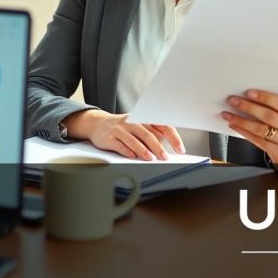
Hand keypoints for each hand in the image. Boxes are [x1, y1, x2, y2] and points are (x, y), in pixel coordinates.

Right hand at [62, 110, 184, 160]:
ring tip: (151, 159)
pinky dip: (127, 151)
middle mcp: (132, 122)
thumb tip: (167, 148)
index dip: (173, 137)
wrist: (96, 123)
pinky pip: (119, 145)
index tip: (180, 149)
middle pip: (148, 134)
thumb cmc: (122, 128)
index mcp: (143, 118)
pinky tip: (133, 157)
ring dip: (143, 150)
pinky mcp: (109, 137)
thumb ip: (152, 134)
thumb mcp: (138, 127)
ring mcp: (120, 129)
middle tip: (165, 157)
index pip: (162, 126)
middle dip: (158, 147)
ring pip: (134, 139)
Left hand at [220, 90, 277, 174]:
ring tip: (228, 113)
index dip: (265, 98)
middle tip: (232, 100)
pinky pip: (258, 141)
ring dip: (241, 120)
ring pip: (261, 129)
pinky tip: (234, 125)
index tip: (248, 92)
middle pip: (270, 116)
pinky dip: (243, 131)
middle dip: (248, 107)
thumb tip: (254, 92)